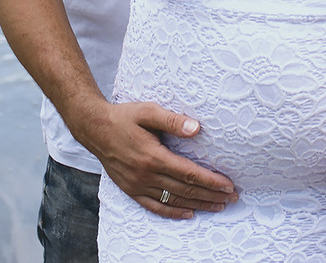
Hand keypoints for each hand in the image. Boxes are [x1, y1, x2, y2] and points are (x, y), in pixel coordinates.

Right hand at [79, 100, 237, 218]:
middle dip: (211, 195)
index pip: (189, 174)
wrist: (94, 128)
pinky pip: (153, 206)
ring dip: (197, 205)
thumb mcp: (148, 111)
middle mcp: (145, 175)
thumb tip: (196, 128)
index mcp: (152, 157)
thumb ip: (173, 120)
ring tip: (218, 206)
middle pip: (185, 190)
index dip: (211, 181)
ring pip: (172, 200)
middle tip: (232, 197)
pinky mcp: (130, 189)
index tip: (229, 185)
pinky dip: (172, 212)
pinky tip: (188, 214)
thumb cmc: (124, 116)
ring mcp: (136, 185)